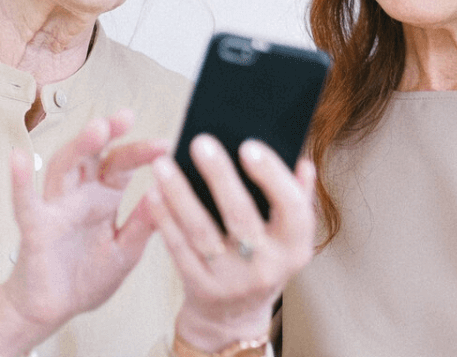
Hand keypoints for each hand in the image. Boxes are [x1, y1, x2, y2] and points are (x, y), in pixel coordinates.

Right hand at [2, 110, 166, 340]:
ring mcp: (56, 209)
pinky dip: (21, 181)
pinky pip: (26, 203)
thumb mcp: (126, 251)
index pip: (121, 165)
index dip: (141, 152)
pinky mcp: (35, 229)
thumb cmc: (85, 278)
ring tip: (97, 128)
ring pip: (64, 168)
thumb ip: (143, 224)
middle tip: (126, 116)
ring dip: (79, 147)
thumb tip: (168, 192)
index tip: (166, 144)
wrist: (52, 312)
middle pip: (93, 157)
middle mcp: (79, 196)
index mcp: (103, 198)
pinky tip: (19, 157)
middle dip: (109, 134)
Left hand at [147, 135, 315, 351]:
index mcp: (295, 247)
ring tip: (164, 164)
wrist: (236, 315)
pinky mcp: (199, 287)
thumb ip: (299, 197)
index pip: (291, 207)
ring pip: (202, 232)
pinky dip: (165, 219)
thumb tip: (302, 162)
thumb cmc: (266, 258)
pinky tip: (154, 193)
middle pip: (241, 216)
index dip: (272, 176)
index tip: (249, 145)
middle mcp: (266, 266)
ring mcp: (230, 280)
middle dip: (219, 177)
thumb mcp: (291, 236)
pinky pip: (179, 249)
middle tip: (200, 142)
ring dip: (180, 195)